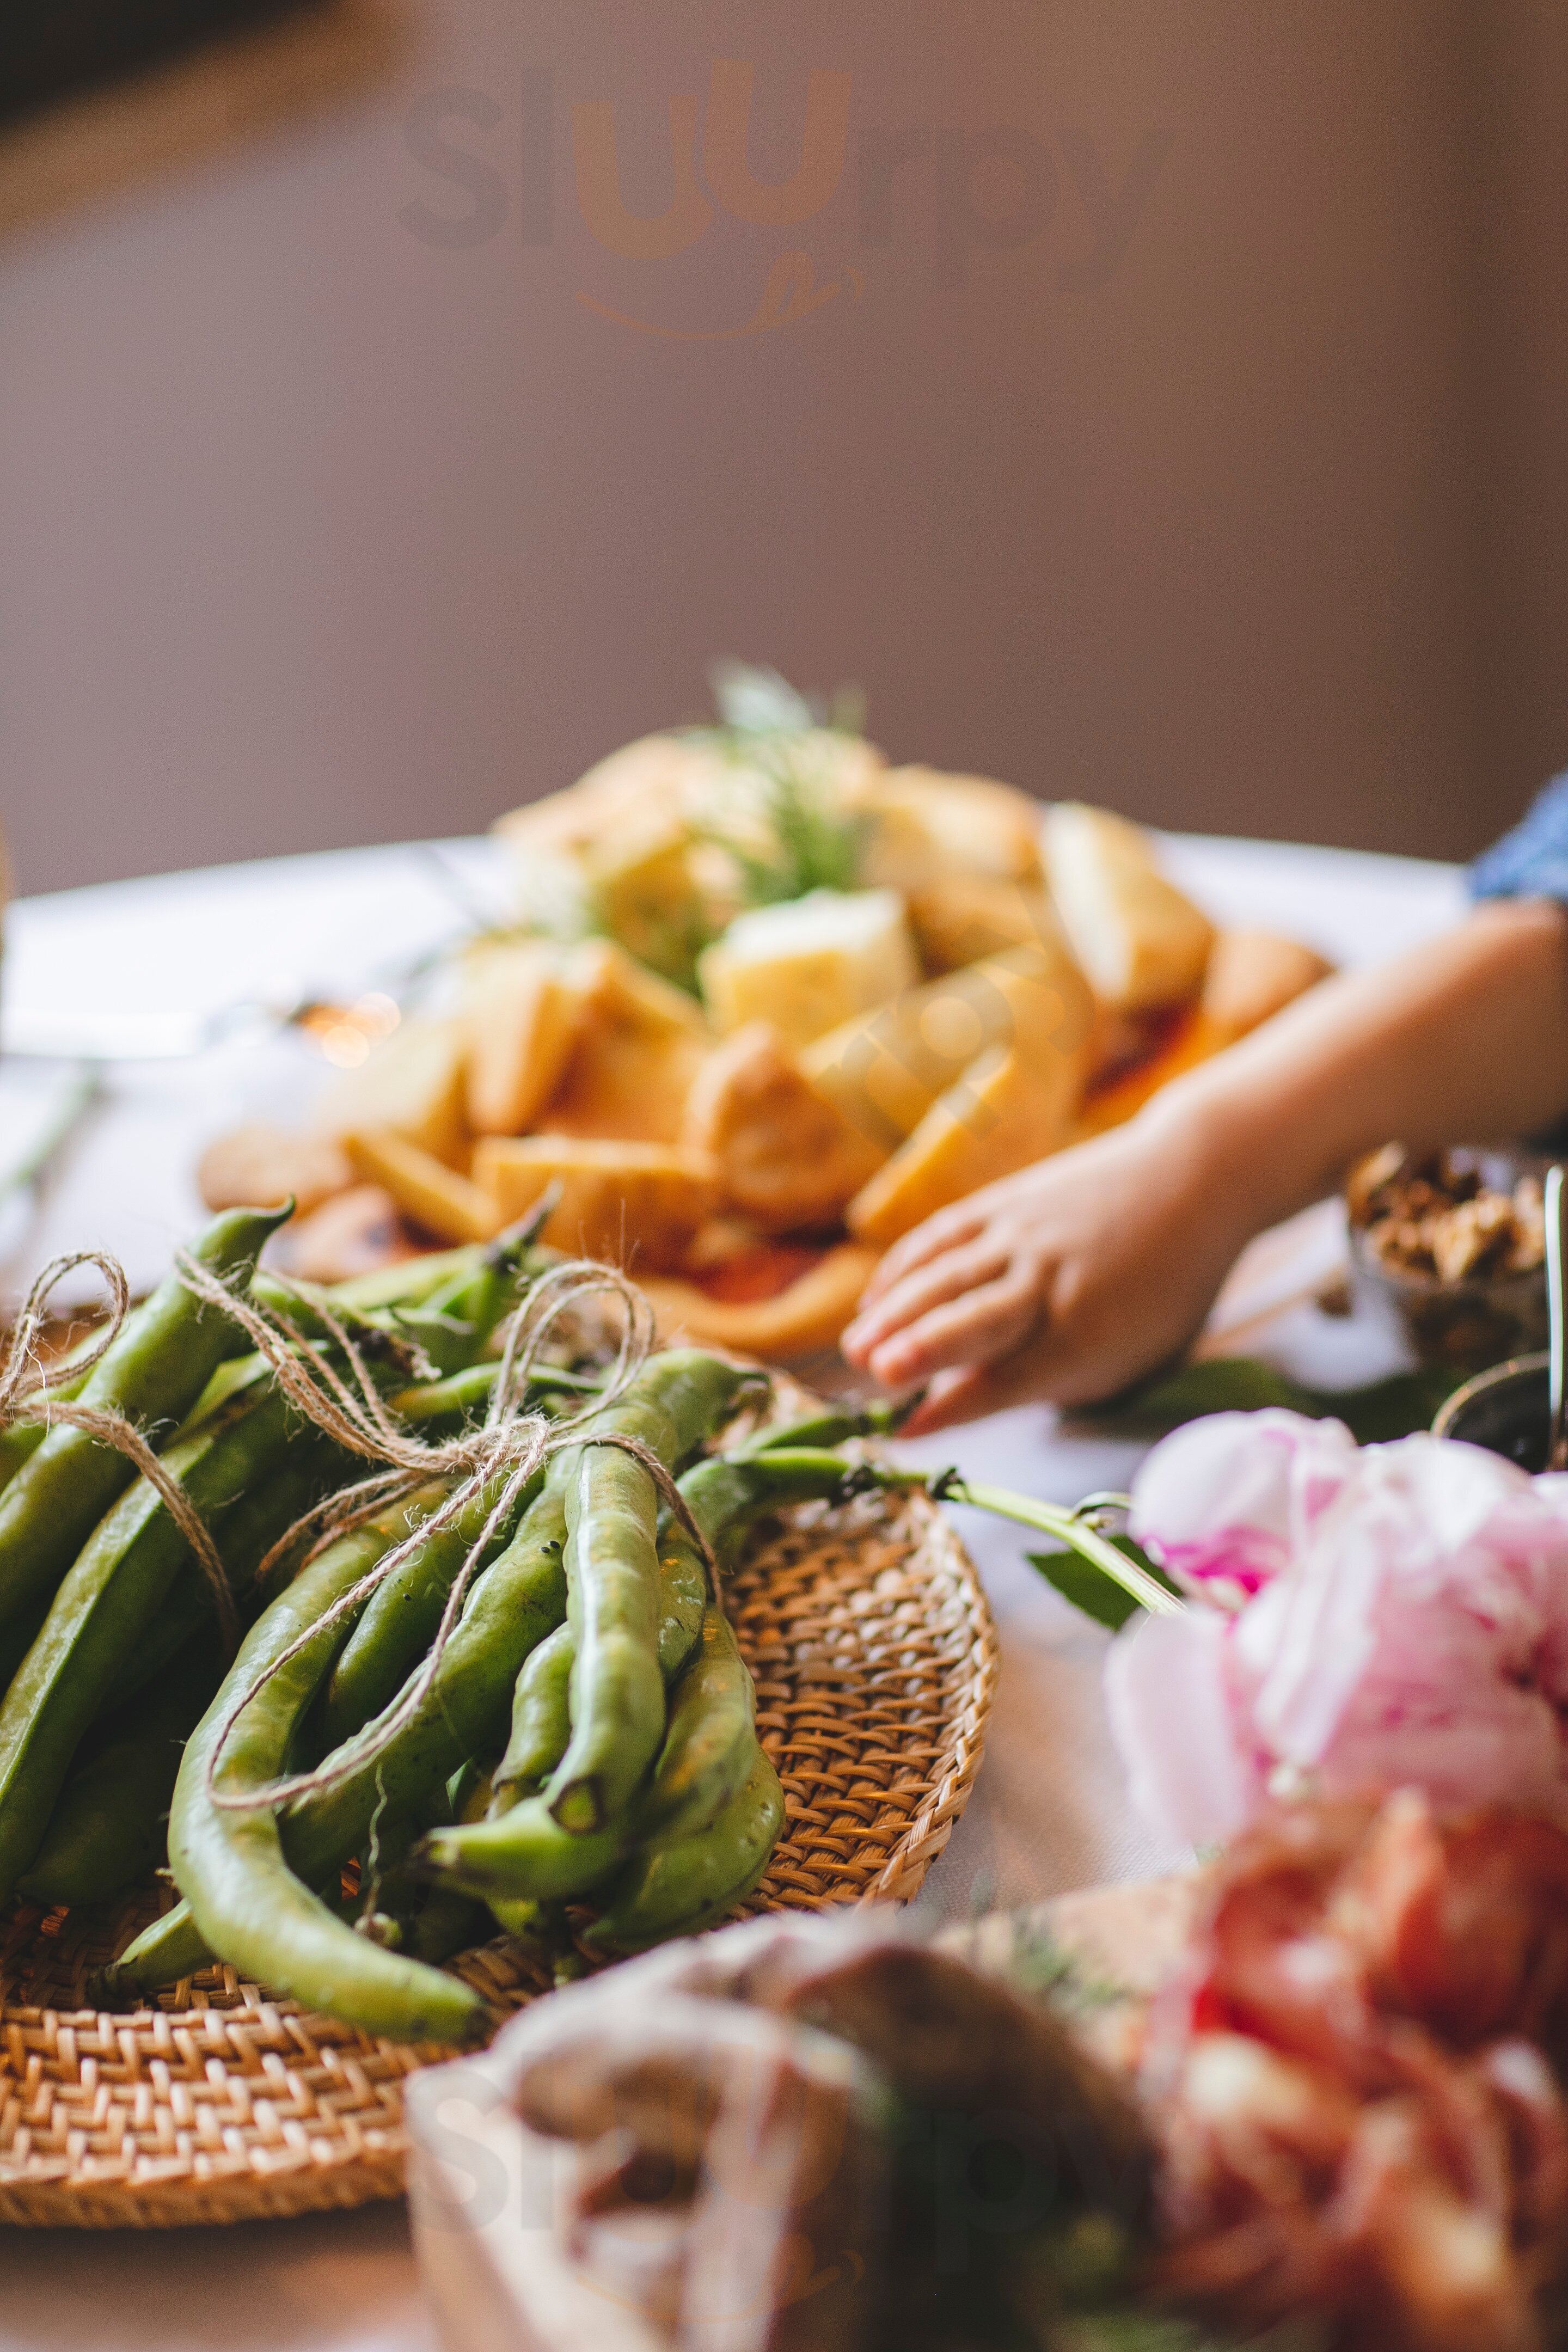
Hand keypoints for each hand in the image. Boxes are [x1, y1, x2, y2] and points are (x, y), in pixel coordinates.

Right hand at [842, 1100, 1256, 1430]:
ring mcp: (1024, 1237)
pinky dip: (905, 1265)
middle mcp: (1050, 1285)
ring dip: (894, 1312)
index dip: (955, 1407)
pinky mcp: (1007, 1202)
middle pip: (974, 1321)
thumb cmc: (1163, 1292)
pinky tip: (875, 1297)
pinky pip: (944, 1235)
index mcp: (1087, 1337)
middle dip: (920, 1347)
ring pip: (946, 1277)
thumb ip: (1057, 1383)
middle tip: (875, 1372)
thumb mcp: (1132, 1358)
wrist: (1193, 1181)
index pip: (1010, 1379)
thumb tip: (968, 1400)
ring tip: (855, 1350)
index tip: (908, 1431)